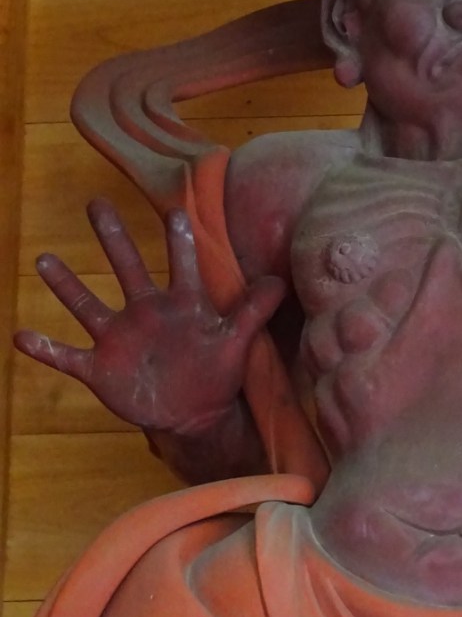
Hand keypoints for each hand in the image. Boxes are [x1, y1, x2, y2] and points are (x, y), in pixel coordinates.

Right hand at [15, 199, 284, 434]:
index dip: (179, 243)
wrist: (193, 413)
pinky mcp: (101, 369)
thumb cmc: (216, 372)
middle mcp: (146, 313)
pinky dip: (45, 349)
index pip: (181, 267)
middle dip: (112, 238)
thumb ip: (254, 311)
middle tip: (97, 203)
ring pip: (88, 305)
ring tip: (45, 260)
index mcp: (181, 306)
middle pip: (126, 269)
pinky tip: (21, 336)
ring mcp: (119, 338)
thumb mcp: (237, 342)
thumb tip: (281, 281)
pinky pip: (68, 356)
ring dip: (67, 285)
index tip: (175, 212)